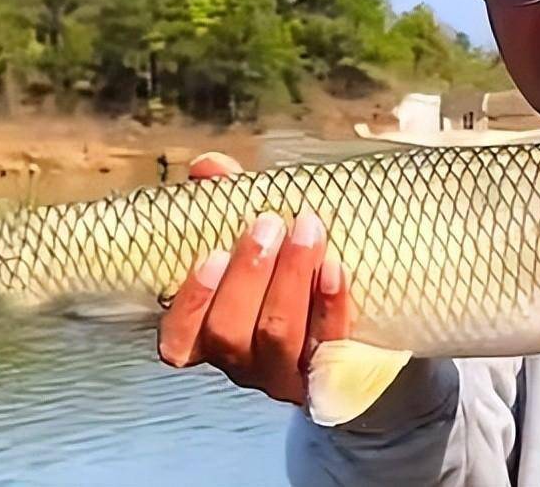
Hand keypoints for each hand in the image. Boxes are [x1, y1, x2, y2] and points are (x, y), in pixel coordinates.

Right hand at [157, 152, 350, 404]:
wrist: (361, 320)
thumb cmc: (286, 269)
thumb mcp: (252, 234)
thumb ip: (225, 201)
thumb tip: (209, 167)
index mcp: (208, 335)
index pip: (177, 339)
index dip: (190, 300)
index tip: (212, 252)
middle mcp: (242, 362)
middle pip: (229, 333)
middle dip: (248, 274)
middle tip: (269, 223)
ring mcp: (285, 373)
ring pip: (277, 335)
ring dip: (289, 277)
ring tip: (307, 229)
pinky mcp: (330, 369)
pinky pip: (328, 341)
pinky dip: (329, 302)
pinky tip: (335, 266)